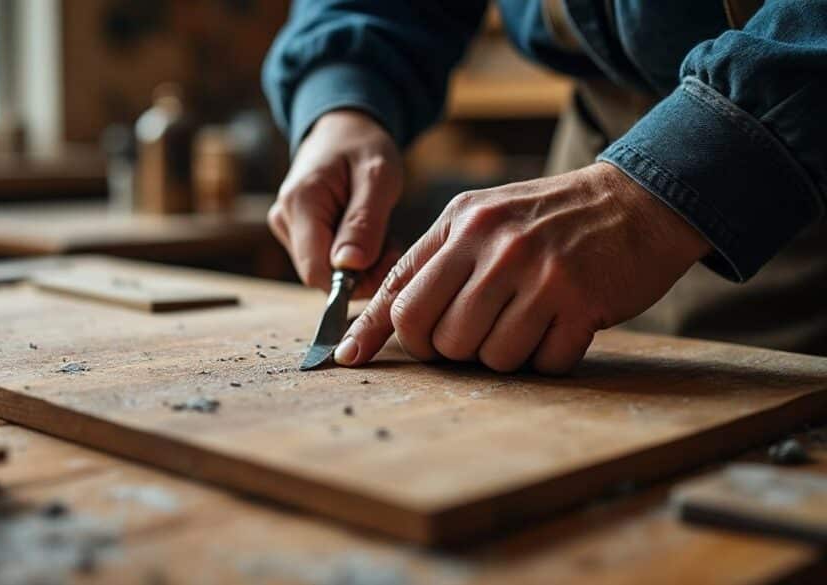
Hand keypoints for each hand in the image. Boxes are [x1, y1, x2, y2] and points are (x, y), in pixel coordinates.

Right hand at [268, 110, 402, 296]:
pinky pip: (325, 261)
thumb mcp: (377, 176)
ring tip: (381, 232)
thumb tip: (348, 267)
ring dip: (360, 264)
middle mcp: (284, 219)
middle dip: (361, 272)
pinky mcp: (296, 233)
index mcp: (300, 203)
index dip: (351, 283)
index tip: (387, 264)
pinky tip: (367, 233)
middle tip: (393, 245)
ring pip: (325, 271)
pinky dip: (352, 256)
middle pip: (321, 274)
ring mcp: (286, 227)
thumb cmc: (363, 146)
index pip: (315, 271)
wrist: (343, 129)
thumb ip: (364, 222)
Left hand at [333, 162, 711, 373]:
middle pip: (435, 334)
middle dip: (446, 349)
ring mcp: (538, 274)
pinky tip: (558, 328)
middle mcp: (494, 245)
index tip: (347, 357)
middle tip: (472, 335)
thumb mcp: (482, 217)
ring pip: (486, 357)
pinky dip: (546, 358)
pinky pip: (541, 363)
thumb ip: (434, 260)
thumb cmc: (549, 218)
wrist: (637, 200)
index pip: (399, 290)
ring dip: (502, 355)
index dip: (371, 331)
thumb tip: (384, 317)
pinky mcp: (580, 302)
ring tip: (524, 322)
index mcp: (461, 224)